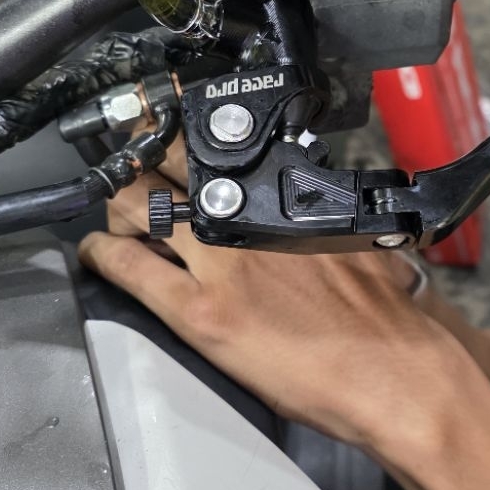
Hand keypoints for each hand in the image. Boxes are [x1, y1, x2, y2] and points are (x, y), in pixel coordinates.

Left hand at [77, 138, 468, 459]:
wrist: (391, 368)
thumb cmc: (380, 310)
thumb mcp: (349, 232)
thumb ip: (308, 208)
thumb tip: (294, 199)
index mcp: (283, 194)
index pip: (215, 145)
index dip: (178, 129)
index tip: (164, 120)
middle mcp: (246, 219)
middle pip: (167, 164)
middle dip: (137, 152)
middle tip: (125, 153)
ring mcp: (218, 265)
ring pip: (138, 208)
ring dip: (116, 203)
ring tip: (114, 210)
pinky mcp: (201, 314)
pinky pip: (131, 272)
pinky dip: (103, 255)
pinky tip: (98, 252)